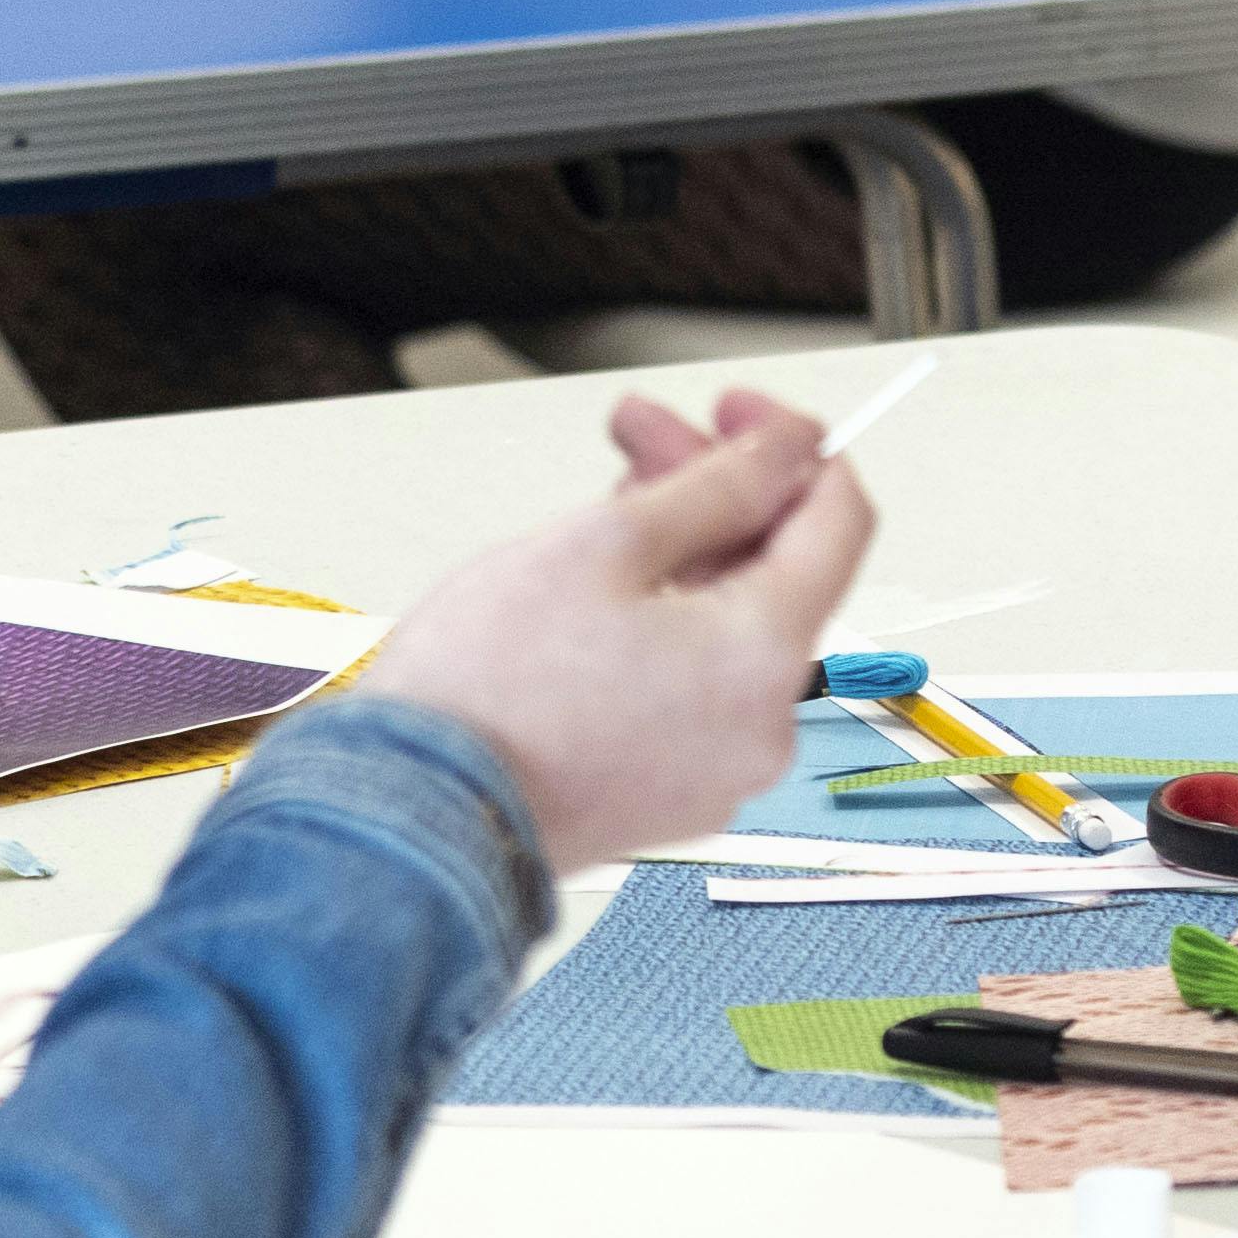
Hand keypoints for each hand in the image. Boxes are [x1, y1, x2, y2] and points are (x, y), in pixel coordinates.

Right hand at [357, 389, 872, 873]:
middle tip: (642, 431)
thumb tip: (793, 449)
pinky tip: (606, 578)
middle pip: (773, 570)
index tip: (744, 415)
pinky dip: (664, 619)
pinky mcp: (668, 790)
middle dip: (713, 489)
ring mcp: (717, 766)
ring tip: (607, 495)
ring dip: (681, 546)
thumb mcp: (604, 544)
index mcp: (765, 660)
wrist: (398, 822)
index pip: (839, 525)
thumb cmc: (480, 697)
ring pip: (728, 622)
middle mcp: (763, 724)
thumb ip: (718, 485)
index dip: (797, 451)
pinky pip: (694, 679)